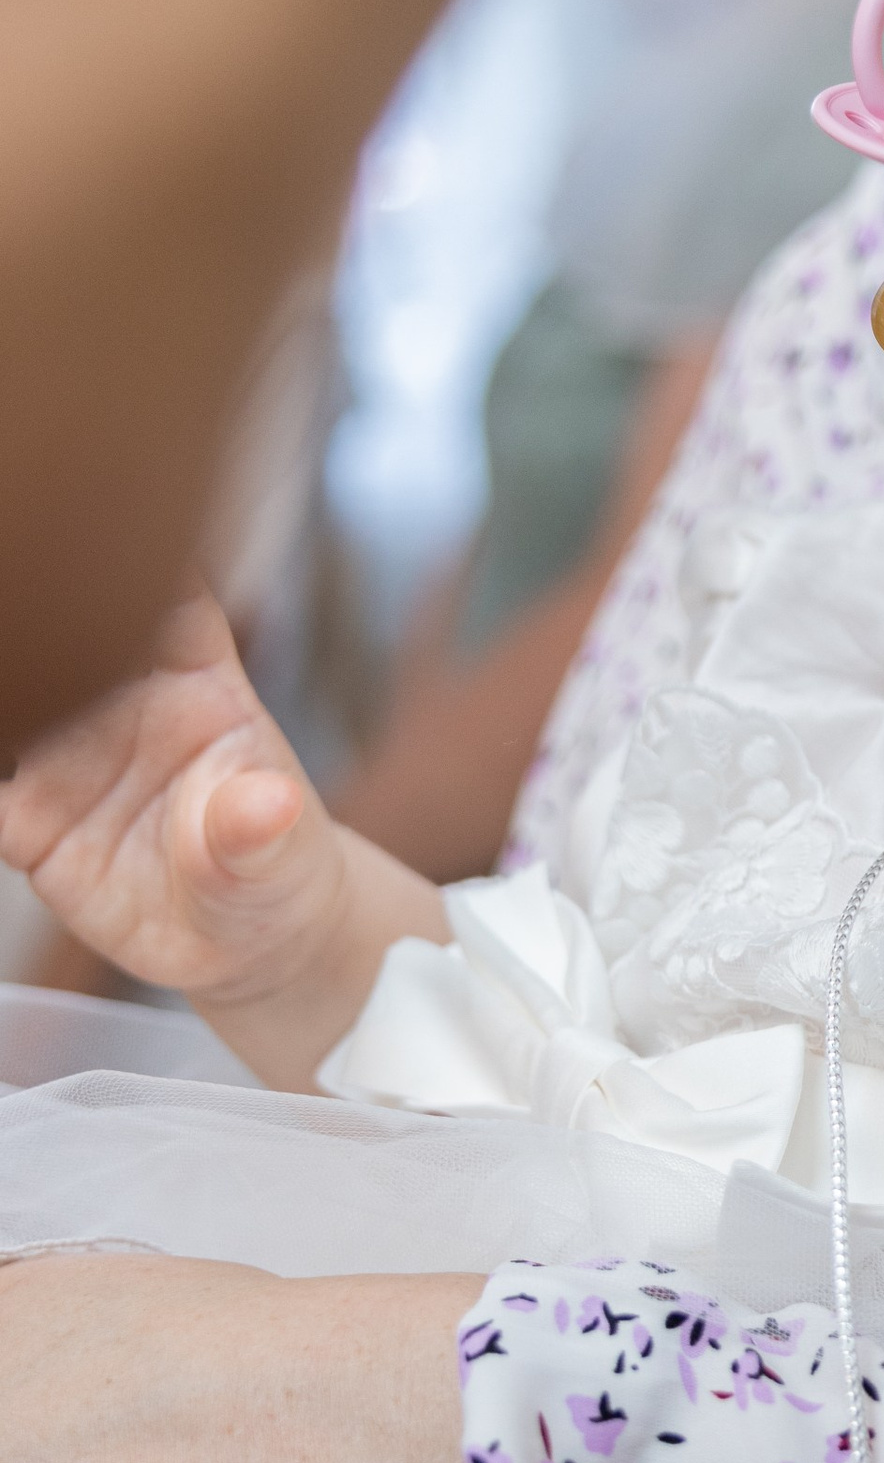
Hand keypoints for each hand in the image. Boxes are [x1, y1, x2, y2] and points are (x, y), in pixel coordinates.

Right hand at [0, 590, 347, 1012]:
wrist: (242, 942)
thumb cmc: (275, 866)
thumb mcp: (278, 857)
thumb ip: (259, 828)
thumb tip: (268, 807)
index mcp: (198, 686)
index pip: (170, 598)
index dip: (139, 554)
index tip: (99, 520)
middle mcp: (123, 707)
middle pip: (67, 631)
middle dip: (35, 597)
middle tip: (19, 571)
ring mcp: (69, 759)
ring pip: (12, 698)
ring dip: (4, 672)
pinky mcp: (28, 821)